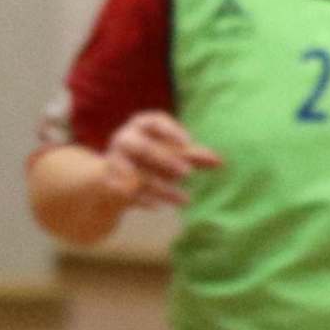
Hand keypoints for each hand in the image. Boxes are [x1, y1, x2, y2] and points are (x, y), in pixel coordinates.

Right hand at [102, 112, 221, 210]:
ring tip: (185, 200)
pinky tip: (158, 207)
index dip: (171, 131)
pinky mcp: (108, 180)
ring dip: (161, 188)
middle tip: (188, 174)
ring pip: (136, 174)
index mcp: (142, 124)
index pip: (155, 122)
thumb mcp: (174, 152)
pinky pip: (126, 190)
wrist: (118, 176)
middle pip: (143, 148)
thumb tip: (220, 162)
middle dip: (165, 161)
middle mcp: (125, 138)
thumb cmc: (154, 157)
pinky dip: (143, 199)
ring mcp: (114, 159)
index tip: (188, 142)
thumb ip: (195, 156)